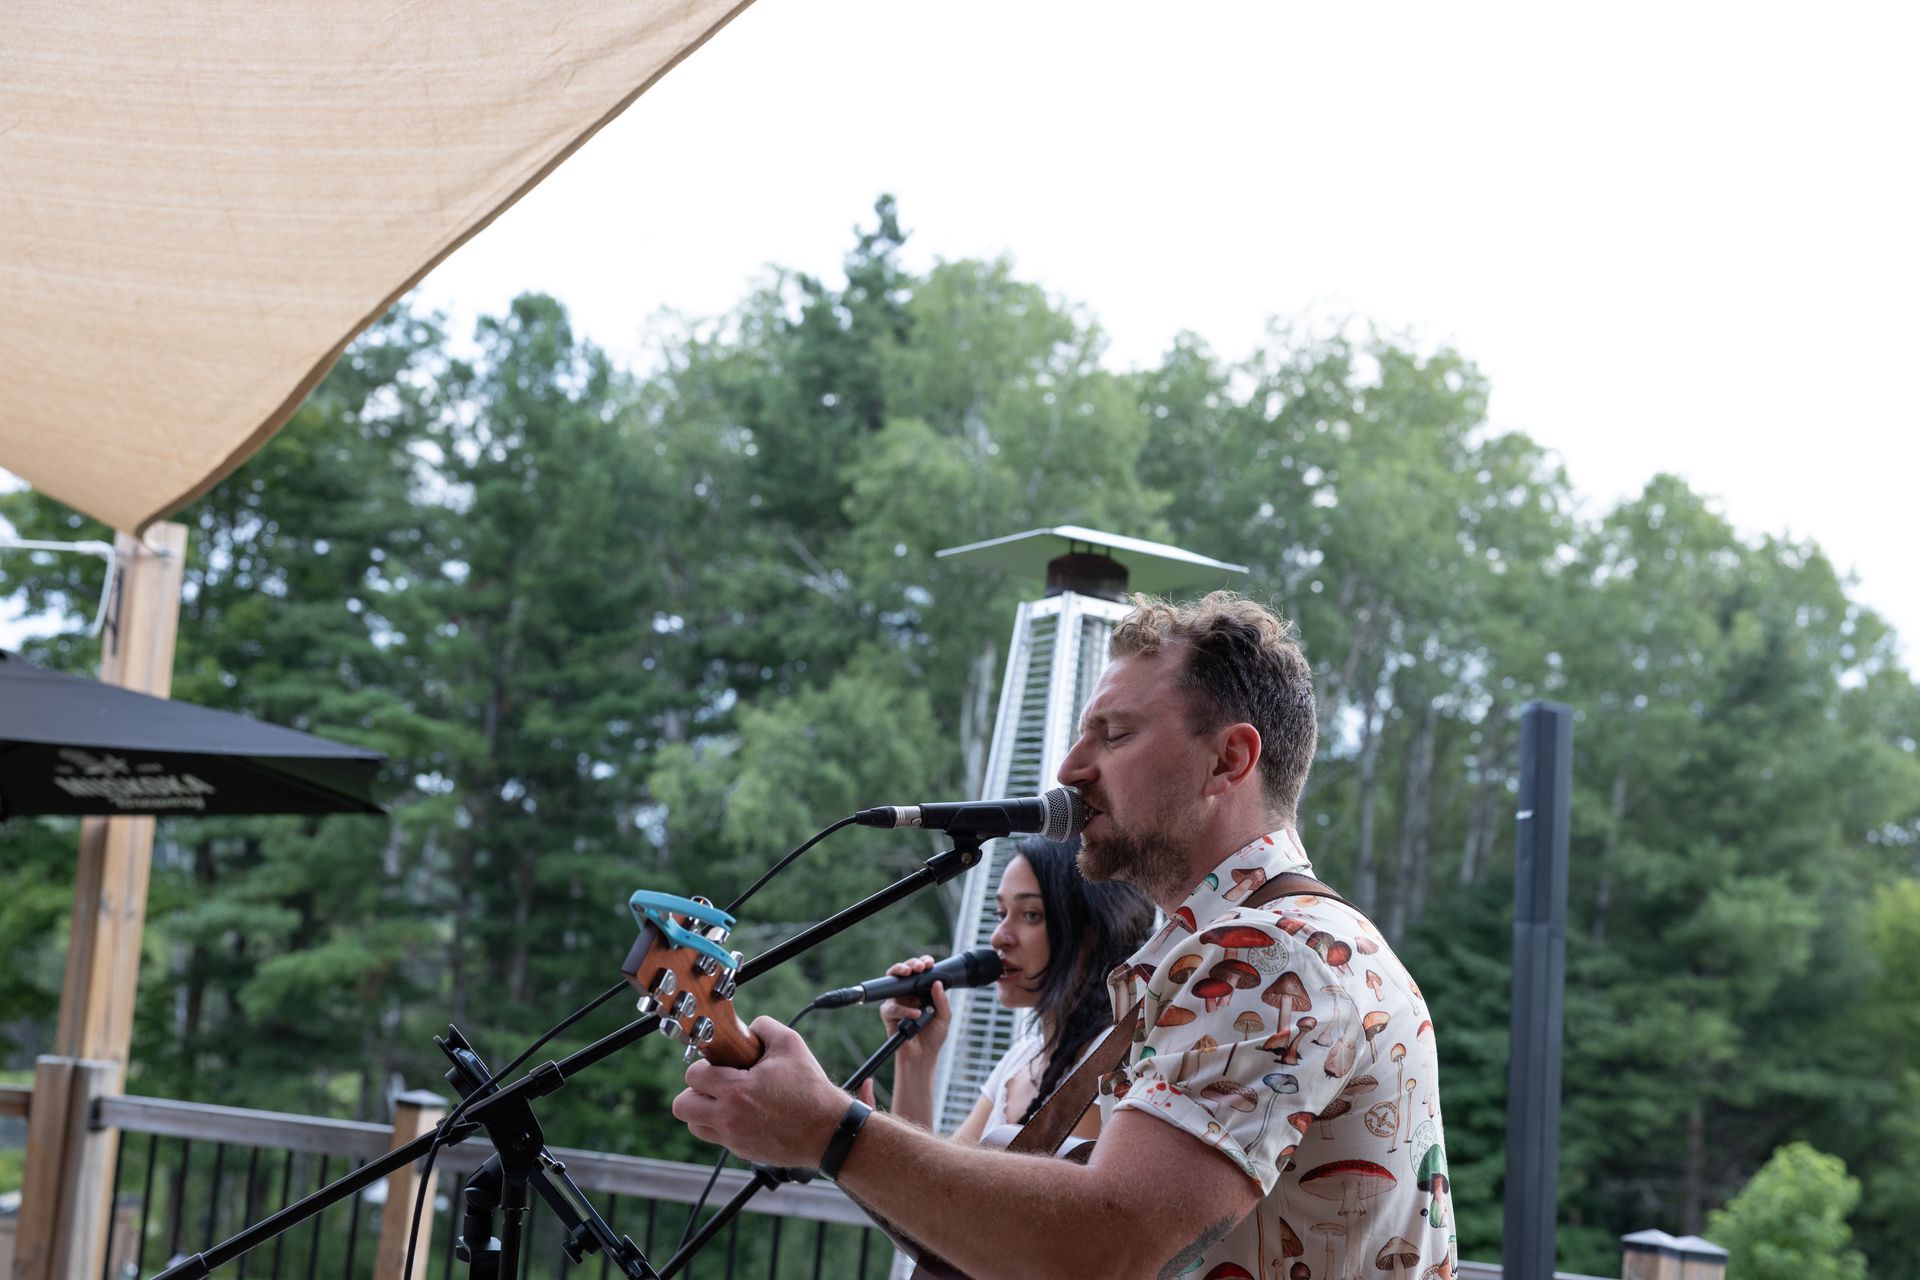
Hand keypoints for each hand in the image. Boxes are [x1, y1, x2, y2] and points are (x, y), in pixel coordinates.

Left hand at [672, 1017, 847, 1168]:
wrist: (828, 1131)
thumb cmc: (810, 1089)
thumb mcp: (791, 1044)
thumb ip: (763, 1027)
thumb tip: (747, 1027)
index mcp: (736, 1090)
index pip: (693, 1076)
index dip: (703, 1066)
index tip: (718, 1064)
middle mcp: (729, 1118)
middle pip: (682, 1106)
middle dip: (694, 1091)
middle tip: (715, 1084)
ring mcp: (734, 1138)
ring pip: (695, 1125)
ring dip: (703, 1111)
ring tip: (725, 1101)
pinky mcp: (742, 1152)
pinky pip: (717, 1138)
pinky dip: (722, 1126)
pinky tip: (744, 1115)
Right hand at [877, 955, 952, 1074]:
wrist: (924, 1056)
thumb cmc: (934, 1037)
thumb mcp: (945, 1017)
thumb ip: (942, 1000)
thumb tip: (937, 982)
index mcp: (921, 992)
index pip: (920, 972)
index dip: (923, 963)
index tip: (929, 963)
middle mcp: (908, 995)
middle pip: (903, 972)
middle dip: (909, 964)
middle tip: (918, 966)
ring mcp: (897, 1003)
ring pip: (892, 983)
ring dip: (900, 974)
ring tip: (911, 974)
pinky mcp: (889, 1015)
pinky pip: (891, 1007)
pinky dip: (904, 1009)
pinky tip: (916, 1013)